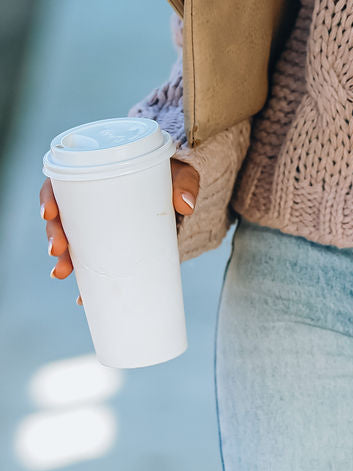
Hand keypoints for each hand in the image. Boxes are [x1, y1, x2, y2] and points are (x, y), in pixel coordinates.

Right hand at [39, 159, 199, 304]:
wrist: (183, 195)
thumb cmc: (173, 177)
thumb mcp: (179, 173)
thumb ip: (185, 182)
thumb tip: (185, 205)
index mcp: (97, 175)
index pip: (60, 184)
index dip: (48, 198)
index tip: (49, 212)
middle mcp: (91, 202)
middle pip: (61, 217)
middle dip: (53, 235)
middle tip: (58, 249)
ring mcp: (98, 226)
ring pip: (70, 242)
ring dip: (63, 259)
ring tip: (62, 272)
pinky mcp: (111, 245)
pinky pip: (92, 262)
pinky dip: (86, 281)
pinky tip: (81, 297)